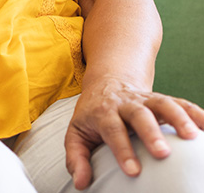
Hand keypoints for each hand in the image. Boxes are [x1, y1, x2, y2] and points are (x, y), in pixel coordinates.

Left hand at [64, 78, 203, 188]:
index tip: (133, 171)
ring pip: (162, 103)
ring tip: (192, 137)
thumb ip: (76, 157)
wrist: (105, 84)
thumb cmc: (92, 116)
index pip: (112, 129)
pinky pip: (181, 103)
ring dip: (178, 117)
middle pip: (138, 113)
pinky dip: (196, 113)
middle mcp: (125, 104)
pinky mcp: (161, 100)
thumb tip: (80, 183)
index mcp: (103, 112)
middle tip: (162, 153)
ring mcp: (145, 100)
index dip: (122, 149)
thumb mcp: (77, 133)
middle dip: (150, 132)